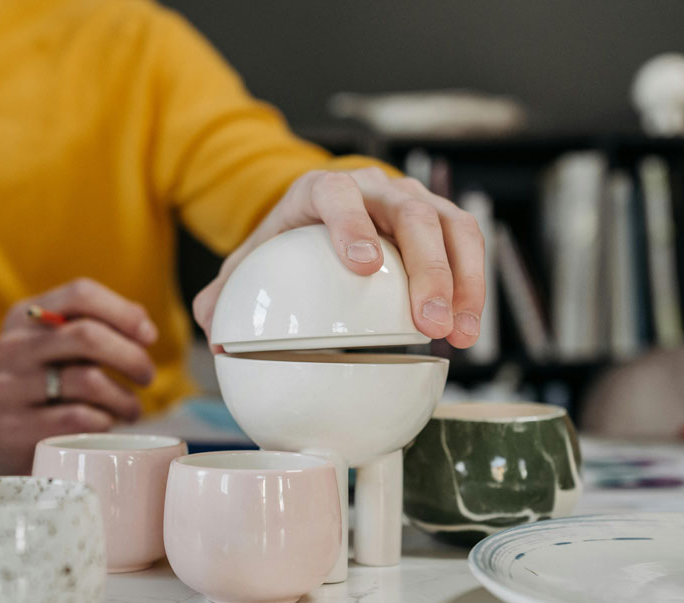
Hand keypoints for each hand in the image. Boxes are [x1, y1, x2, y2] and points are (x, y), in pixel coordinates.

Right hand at [0, 278, 157, 478]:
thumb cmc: (38, 386)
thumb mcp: (54, 348)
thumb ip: (96, 326)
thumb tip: (142, 323)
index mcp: (25, 316)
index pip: (80, 294)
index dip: (124, 313)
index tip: (149, 337)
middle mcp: (12, 347)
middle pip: (87, 336)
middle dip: (131, 356)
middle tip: (147, 376)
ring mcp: (9, 388)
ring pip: (88, 380)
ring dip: (124, 398)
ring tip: (132, 409)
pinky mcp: (15, 429)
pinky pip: (78, 419)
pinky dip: (104, 422)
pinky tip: (105, 425)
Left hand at [193, 167, 484, 348]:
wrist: (324, 212)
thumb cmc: (290, 241)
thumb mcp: (254, 260)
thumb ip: (228, 291)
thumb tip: (209, 326)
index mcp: (321, 189)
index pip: (337, 194)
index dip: (351, 224)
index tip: (363, 264)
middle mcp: (375, 186)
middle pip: (409, 213)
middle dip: (425, 269)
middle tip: (428, 323)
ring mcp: (414, 199)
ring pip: (449, 226)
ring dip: (461, 281)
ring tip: (459, 334)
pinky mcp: (442, 218)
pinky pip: (468, 244)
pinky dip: (473, 286)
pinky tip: (467, 332)